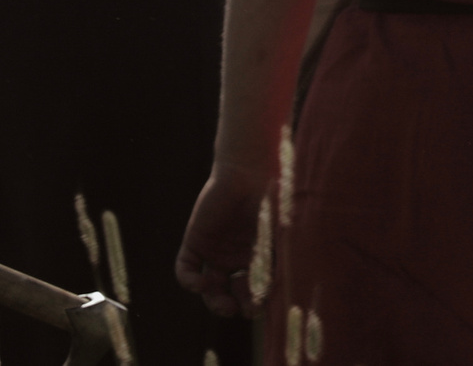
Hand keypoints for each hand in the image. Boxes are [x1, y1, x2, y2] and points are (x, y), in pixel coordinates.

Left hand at [176, 162, 268, 317]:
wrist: (250, 168)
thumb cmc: (273, 198)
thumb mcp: (281, 234)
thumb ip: (278, 263)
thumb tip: (276, 296)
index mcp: (259, 255)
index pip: (254, 288)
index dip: (255, 302)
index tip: (259, 307)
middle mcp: (235, 256)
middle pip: (231, 293)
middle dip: (235, 305)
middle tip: (240, 309)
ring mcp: (214, 250)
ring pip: (208, 288)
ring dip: (214, 301)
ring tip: (223, 304)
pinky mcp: (195, 242)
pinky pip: (186, 270)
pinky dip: (190, 282)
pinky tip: (202, 284)